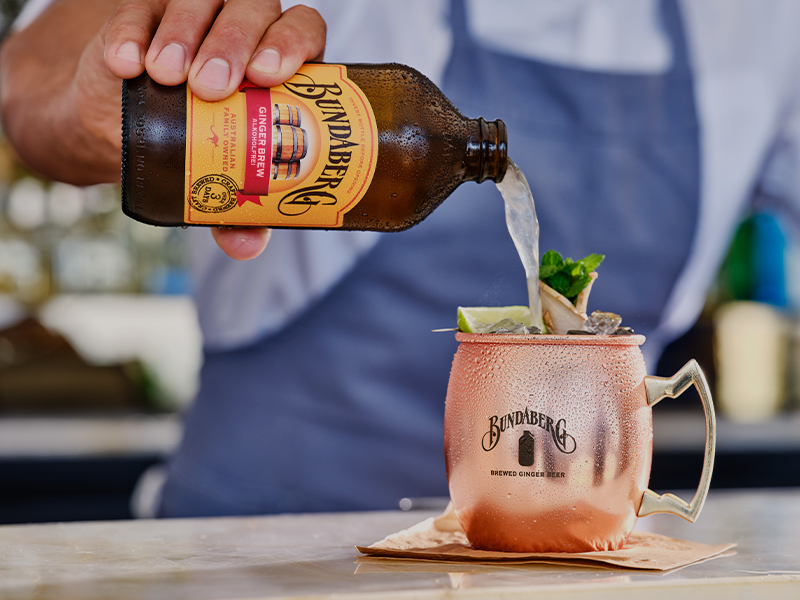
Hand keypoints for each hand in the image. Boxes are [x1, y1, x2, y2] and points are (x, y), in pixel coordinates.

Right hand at [0, 0, 325, 260]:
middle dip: (235, 43)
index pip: (302, 31)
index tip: (269, 75)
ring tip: (169, 76)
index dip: (292, 44)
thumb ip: (239, 212)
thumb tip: (246, 246)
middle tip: (212, 87)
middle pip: (254, 10)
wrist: (127, 132)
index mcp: (279, 64)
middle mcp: (245, 29)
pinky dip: (133, 33)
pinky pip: (138, 6)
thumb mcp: (219, 182)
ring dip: (186, 32)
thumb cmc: (195, 150)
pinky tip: (129, 65)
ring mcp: (196, 13)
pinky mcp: (145, 10)